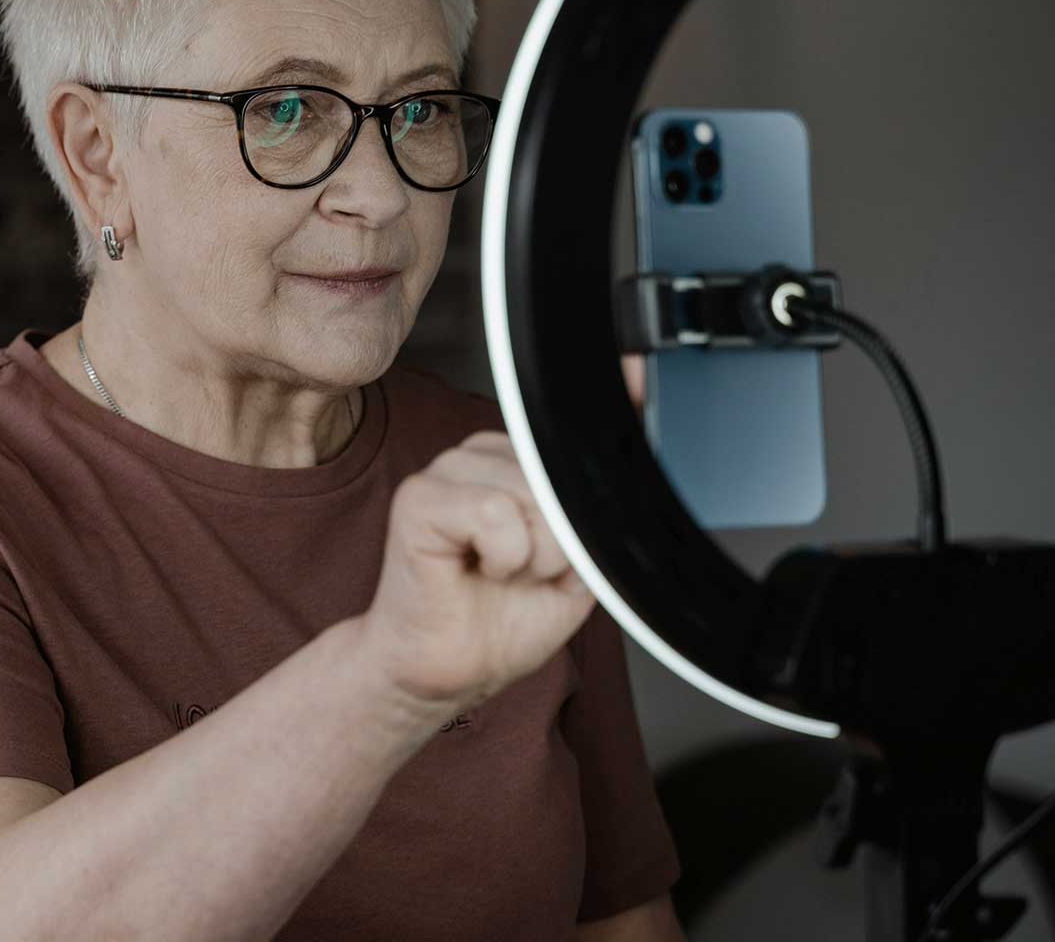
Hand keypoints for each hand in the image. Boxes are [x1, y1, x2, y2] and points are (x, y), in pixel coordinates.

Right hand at [357, 354, 646, 714]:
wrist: (450, 673)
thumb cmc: (503, 622)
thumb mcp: (579, 563)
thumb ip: (599, 513)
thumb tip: (633, 452)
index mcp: (516, 464)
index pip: (573, 434)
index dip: (612, 419)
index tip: (637, 380)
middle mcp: (480, 456)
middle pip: (560, 474)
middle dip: (560, 543)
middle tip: (523, 572)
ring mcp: (444, 470)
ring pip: (532, 492)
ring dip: (532, 557)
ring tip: (499, 574)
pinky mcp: (417, 498)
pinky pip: (494, 512)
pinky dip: (502, 558)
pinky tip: (474, 572)